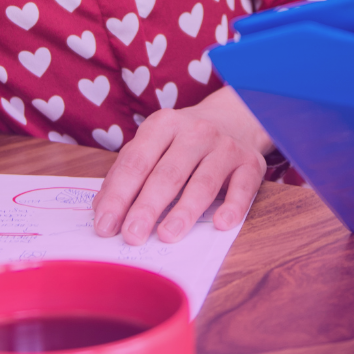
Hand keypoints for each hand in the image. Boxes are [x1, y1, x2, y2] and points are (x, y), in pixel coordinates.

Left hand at [91, 87, 270, 243]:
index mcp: (164, 124)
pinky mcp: (250, 163)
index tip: (105, 225)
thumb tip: (102, 210)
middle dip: (147, 207)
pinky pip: (242, 187)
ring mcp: (225, 147)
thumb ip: (127, 172)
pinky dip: (232, 206)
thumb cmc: (183, 141)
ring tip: (167, 235)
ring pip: (203, 183)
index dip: (119, 195)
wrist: (234, 117)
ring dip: (184, 211)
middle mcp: (196, 132)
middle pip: (168, 174)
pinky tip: (221, 224)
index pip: (136, 162)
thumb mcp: (153, 144)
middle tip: (131, 235)